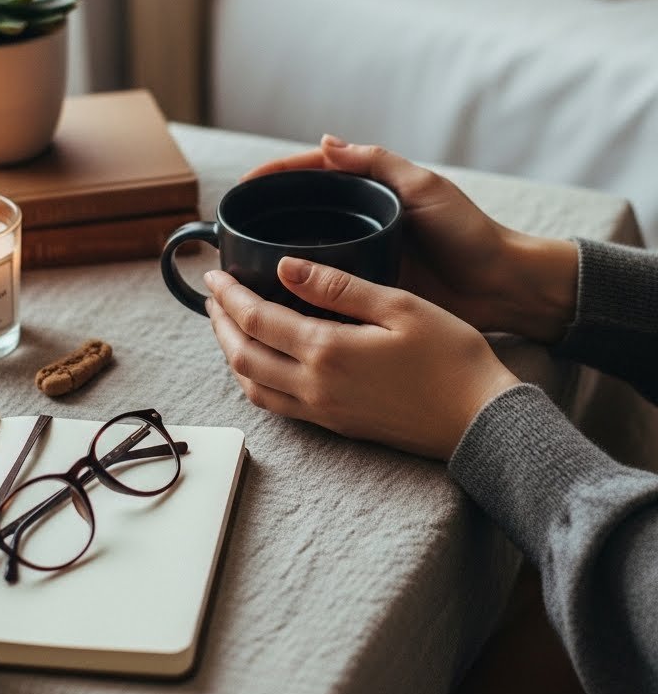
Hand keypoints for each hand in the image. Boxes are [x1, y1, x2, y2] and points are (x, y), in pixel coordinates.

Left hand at [204, 259, 516, 460]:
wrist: (481, 420)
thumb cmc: (451, 356)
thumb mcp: (399, 306)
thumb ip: (338, 286)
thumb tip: (285, 267)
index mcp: (326, 351)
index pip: (255, 320)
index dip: (228, 295)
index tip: (215, 273)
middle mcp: (315, 387)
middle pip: (242, 356)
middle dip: (220, 324)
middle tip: (213, 297)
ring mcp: (324, 412)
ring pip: (253, 386)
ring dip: (233, 354)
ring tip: (230, 325)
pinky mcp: (337, 426)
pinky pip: (277, 404)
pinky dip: (256, 379)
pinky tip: (265, 361)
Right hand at [243, 136, 578, 341]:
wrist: (501, 287)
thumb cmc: (470, 233)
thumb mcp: (426, 188)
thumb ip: (379, 163)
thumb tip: (326, 140)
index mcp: (370, 192)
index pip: (311, 177)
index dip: (274, 179)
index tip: (242, 189)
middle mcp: (360, 223)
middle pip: (299, 215)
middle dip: (264, 219)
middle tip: (229, 233)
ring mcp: (360, 259)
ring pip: (304, 254)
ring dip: (273, 258)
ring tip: (240, 269)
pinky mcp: (366, 293)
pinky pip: (323, 290)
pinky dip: (296, 293)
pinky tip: (272, 302)